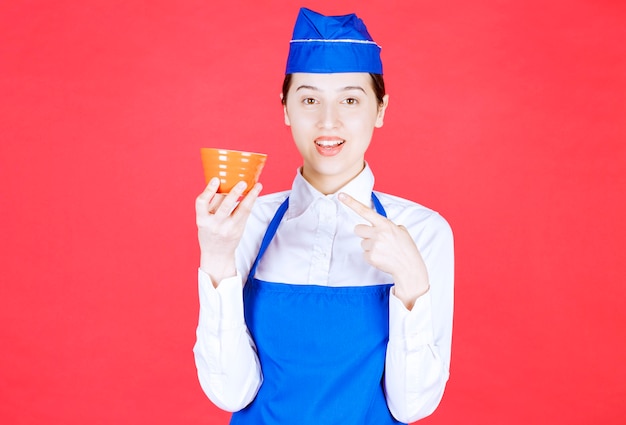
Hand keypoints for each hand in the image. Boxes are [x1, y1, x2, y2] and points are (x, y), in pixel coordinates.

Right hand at [195, 178, 261, 285]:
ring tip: (256, 186)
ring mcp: (228, 228)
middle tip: (242, 182)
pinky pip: (246, 214)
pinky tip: (255, 194)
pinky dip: (251, 202)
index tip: (216, 179)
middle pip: (225, 206)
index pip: (202, 203)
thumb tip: (223, 182)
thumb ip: (212, 204)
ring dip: (250, 196)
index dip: (209, 190)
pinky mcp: (238, 230)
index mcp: (202, 220)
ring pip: (241, 210)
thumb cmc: (209, 232)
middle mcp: (214, 225)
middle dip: (234, 193)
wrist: (216, 254)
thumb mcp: (204, 220)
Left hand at [338, 192, 428, 308]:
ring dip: (370, 246)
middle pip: (358, 229)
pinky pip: (364, 254)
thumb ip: (388, 226)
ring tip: (383, 251)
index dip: (351, 202)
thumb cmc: (406, 249)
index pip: (365, 211)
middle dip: (364, 233)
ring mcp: (373, 245)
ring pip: (362, 243)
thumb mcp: (401, 231)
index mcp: (385, 224)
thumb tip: (379, 225)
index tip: (341, 196)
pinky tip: (381, 258)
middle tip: (376, 239)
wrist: (409, 267)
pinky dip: (371, 256)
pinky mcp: (370, 256)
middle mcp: (378, 233)